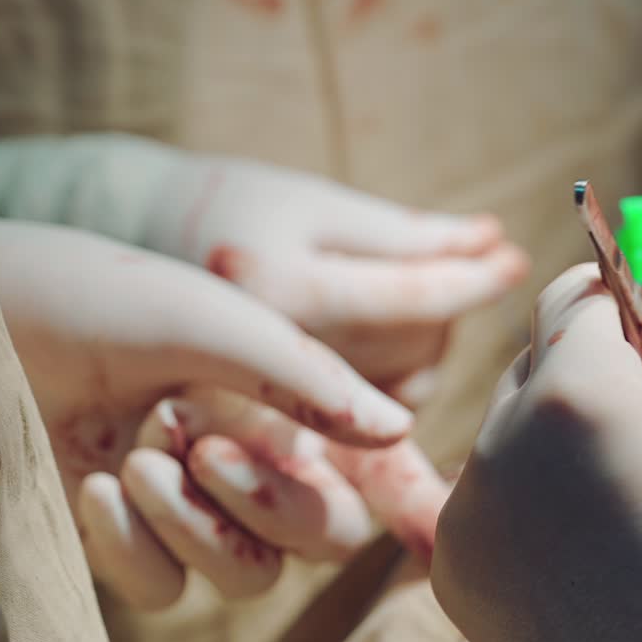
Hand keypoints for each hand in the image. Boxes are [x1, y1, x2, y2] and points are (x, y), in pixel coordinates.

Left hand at [0, 217, 447, 609]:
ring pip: (247, 575)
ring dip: (196, 522)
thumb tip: (399, 431)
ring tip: (143, 456)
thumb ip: (312, 380)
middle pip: (323, 536)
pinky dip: (135, 546)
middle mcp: (256, 461)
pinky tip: (100, 487)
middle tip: (211, 449)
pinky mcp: (129, 541)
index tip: (439, 542)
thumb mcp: (225, 322)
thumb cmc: (117, 299)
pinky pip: (163, 588)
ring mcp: (193, 506)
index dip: (419, 507)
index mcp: (294, 407)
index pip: (375, 470)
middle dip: (275, 505)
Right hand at [144, 159, 529, 403]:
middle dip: (445, 306)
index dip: (472, 277)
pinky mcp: (273, 438)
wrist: (126, 259)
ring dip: (426, 343)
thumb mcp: (312, 204)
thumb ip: (403, 235)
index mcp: (278, 291)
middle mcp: (269, 362)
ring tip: (408, 293)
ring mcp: (268, 410)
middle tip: (454, 261)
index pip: (409, 296)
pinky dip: (397, 376)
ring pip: (403, 387)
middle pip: (412, 349)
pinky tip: (380, 337)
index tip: (515, 260)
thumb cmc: (229, 207)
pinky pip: (372, 419)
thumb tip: (492, 243)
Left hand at [432, 265, 641, 641]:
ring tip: (618, 504)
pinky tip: (580, 550)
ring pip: (508, 430)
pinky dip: (526, 501)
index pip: (571, 295)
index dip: (613, 304)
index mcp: (579, 394)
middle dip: (586, 375)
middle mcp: (501, 440)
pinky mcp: (454, 564)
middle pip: (535, 361)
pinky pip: (486, 496)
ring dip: (553, 439)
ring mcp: (468, 508)